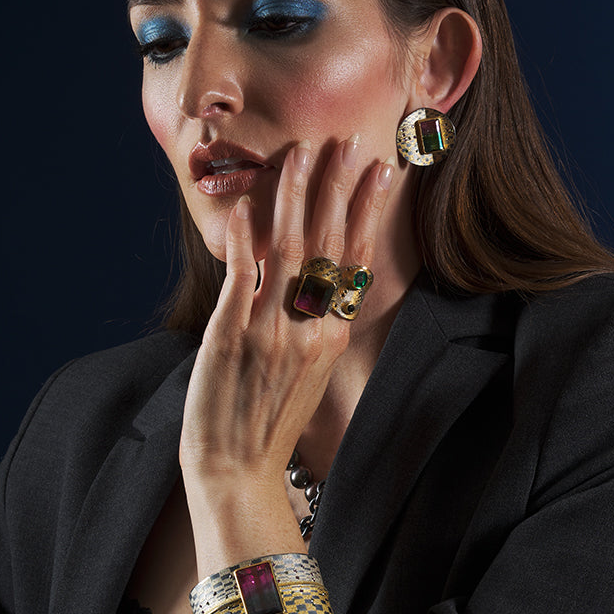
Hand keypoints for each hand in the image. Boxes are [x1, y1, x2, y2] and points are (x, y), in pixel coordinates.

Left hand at [178, 136, 394, 563]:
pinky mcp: (232, 336)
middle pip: (330, 242)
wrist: (238, 472)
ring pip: (290, 248)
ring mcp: (272, 331)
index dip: (368, 210)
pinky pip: (243, 276)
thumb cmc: (268, 423)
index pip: (355, 258)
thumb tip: (314, 275)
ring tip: (301, 153)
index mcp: (333, 334)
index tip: (381, 170)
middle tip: (346, 140)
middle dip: (337, 186)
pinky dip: (245, 238)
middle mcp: (310, 328)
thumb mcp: (307, 371)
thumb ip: (313, 322)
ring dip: (294, 195)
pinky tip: (247, 204)